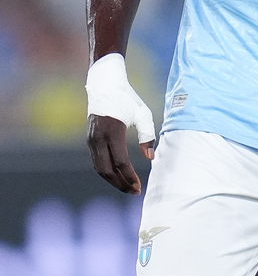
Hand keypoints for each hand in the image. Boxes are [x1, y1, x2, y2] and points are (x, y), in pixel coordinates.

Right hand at [85, 52, 155, 192]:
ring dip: (113, 180)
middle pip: (106, 171)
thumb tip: (150, 157)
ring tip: (128, 186)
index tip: (138, 186)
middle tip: (134, 191)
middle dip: (120, 184)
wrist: (104, 84)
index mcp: (113, 131)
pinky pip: (96, 161)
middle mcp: (98, 137)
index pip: (120, 162)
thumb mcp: (142, 113)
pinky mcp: (89, 140)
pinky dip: (106, 171)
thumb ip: (147, 135)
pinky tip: (118, 175)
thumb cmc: (127, 98)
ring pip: (99, 168)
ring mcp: (91, 139)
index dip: (129, 177)